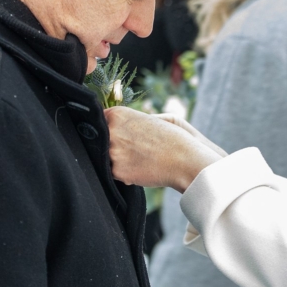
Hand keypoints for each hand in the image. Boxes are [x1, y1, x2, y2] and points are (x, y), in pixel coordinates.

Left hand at [105, 107, 222, 192]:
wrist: (186, 161)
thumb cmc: (175, 138)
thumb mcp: (154, 119)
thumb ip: (134, 121)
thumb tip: (122, 127)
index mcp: (119, 114)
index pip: (100, 119)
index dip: (109, 127)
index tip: (117, 134)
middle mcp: (111, 131)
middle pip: (100, 138)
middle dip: (111, 143)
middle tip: (131, 149)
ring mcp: (112, 152)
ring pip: (105, 156)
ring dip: (117, 159)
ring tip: (138, 159)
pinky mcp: (117, 172)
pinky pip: (113, 172)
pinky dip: (123, 172)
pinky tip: (140, 168)